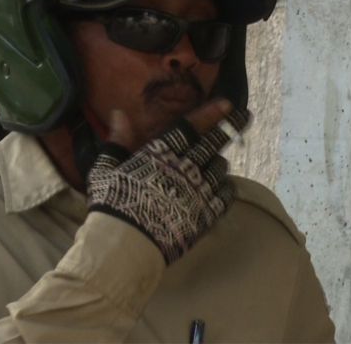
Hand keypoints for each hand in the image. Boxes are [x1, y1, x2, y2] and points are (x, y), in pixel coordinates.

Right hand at [86, 100, 252, 264]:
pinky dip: (227, 187)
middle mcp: (182, 168)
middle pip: (211, 143)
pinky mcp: (205, 215)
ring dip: (220, 161)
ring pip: (219, 168)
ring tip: (219, 160)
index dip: (210, 114)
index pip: (190, 127)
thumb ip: (117, 141)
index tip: (227, 104)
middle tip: (244, 117)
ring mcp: (197, 192)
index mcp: (159, 154)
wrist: (125, 245)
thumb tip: (118, 114)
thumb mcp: (105, 169)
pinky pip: (225, 195)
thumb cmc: (111, 205)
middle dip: (229, 128)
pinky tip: (225, 186)